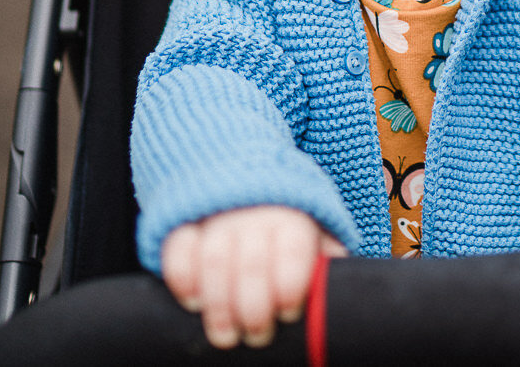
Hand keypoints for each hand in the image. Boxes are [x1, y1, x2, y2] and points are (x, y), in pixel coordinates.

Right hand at [160, 206, 346, 348]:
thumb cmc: (287, 229)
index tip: (288, 312)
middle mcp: (254, 216)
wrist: (247, 182)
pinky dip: (181, 277)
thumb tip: (341, 289)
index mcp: (292, 220)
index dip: (290, 286)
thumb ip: (326, 259)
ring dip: (218, 304)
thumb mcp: (316, 236)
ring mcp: (217, 219)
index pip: (292, 251)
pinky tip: (192, 302)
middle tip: (257, 337)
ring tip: (225, 335)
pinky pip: (178, 248)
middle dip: (253, 309)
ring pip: (213, 259)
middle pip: (252, 263)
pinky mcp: (186, 225)